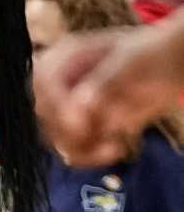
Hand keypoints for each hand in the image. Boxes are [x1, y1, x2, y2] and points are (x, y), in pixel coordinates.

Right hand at [34, 23, 183, 165]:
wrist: (167, 68)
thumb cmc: (150, 55)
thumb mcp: (130, 61)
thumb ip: (104, 82)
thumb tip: (79, 106)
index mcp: (64, 57)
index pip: (43, 82)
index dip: (56, 105)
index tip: (79, 125)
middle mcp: (58, 83)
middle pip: (45, 113)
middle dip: (70, 130)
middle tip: (102, 136)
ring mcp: (66, 107)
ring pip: (55, 136)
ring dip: (82, 148)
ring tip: (113, 147)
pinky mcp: (78, 129)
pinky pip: (72, 150)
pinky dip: (91, 156)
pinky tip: (115, 148)